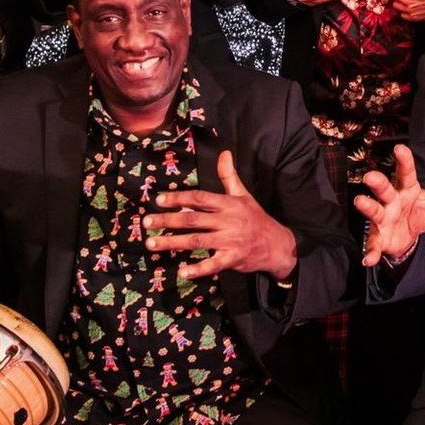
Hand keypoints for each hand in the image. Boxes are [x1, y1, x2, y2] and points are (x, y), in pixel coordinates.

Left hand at [142, 150, 297, 280]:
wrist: (277, 244)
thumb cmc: (256, 218)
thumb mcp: (244, 195)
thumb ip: (229, 176)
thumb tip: (224, 152)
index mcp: (229, 204)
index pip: (200, 198)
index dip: (179, 198)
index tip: (160, 200)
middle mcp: (228, 221)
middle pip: (194, 219)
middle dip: (168, 220)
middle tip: (146, 222)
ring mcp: (230, 241)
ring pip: (197, 241)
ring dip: (173, 243)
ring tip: (152, 243)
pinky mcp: (233, 259)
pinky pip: (213, 265)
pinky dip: (198, 269)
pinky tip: (182, 272)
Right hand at [355, 144, 424, 265]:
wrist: (406, 238)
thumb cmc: (420, 212)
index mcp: (407, 189)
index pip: (406, 173)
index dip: (404, 161)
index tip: (399, 148)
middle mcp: (392, 200)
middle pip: (384, 189)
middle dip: (377, 182)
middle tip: (370, 176)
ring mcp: (383, 218)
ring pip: (374, 211)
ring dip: (367, 207)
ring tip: (360, 202)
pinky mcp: (379, 238)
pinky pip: (373, 244)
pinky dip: (370, 252)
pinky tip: (368, 259)